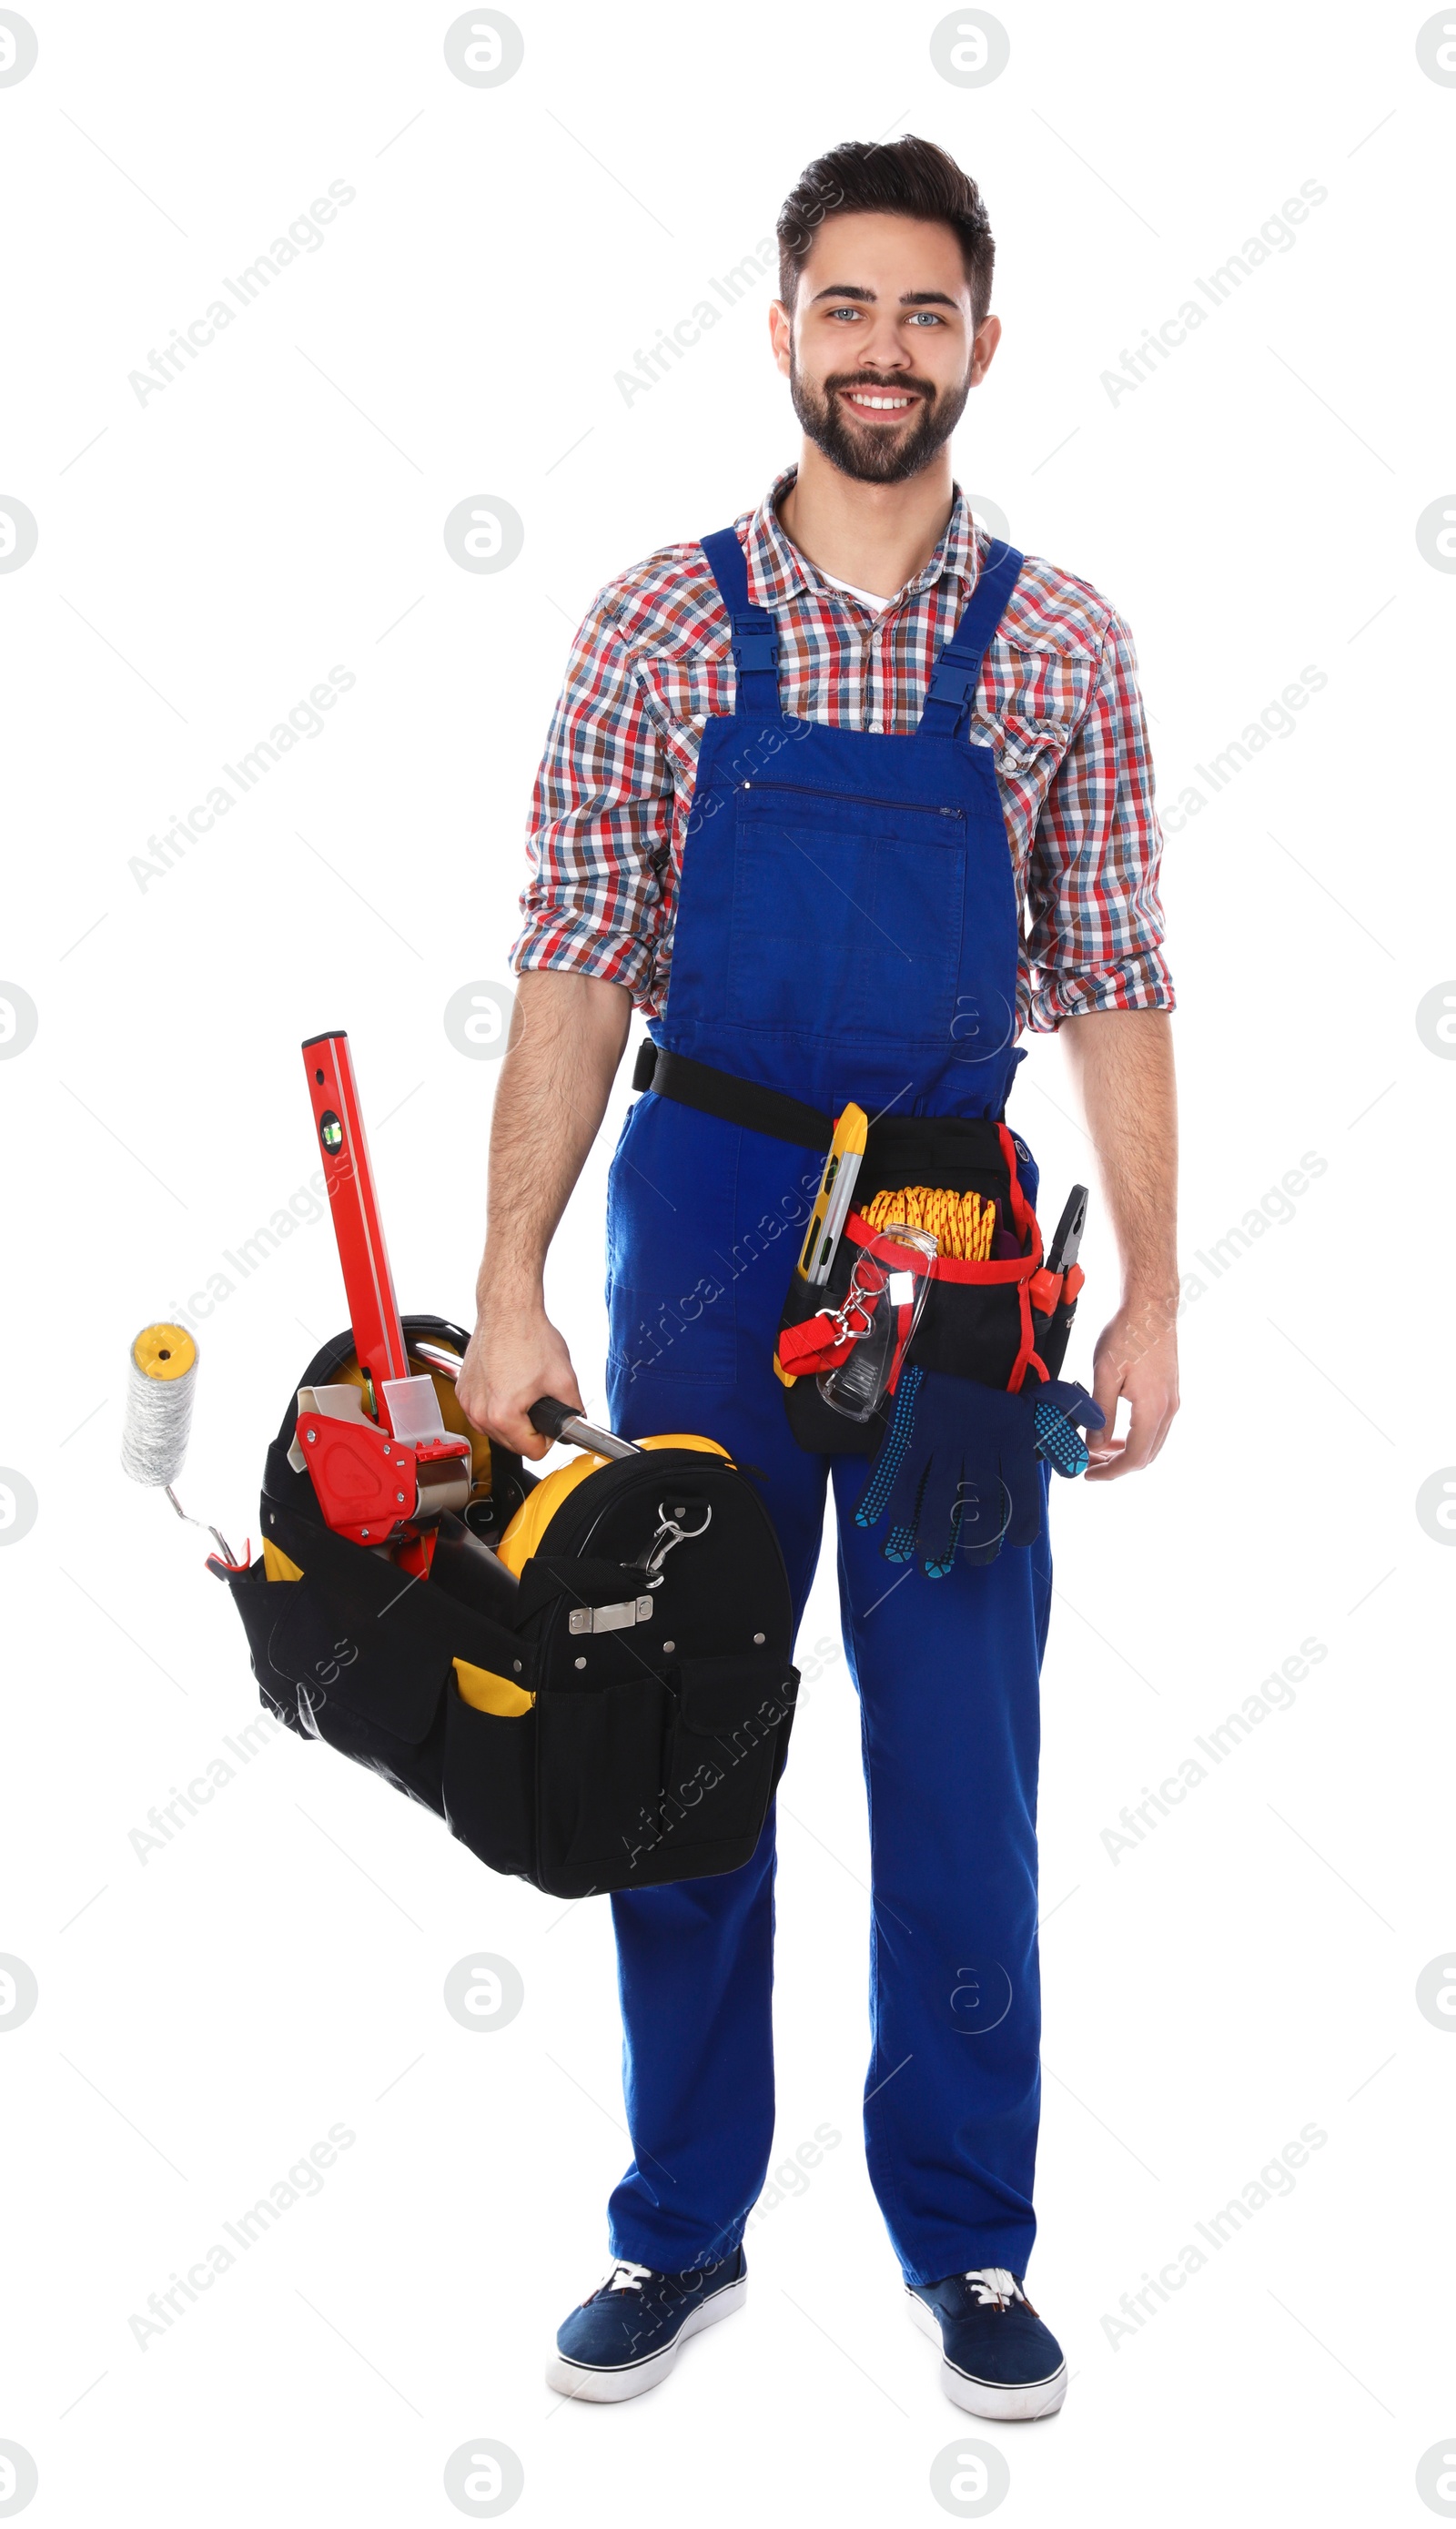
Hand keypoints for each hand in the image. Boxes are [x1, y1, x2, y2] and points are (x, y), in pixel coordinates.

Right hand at [454, 1293, 583, 1458]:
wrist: (507, 1310)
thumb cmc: (528, 1335)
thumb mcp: (564, 1378)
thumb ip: (574, 1410)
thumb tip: (576, 1424)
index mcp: (503, 1415)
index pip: (533, 1452)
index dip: (548, 1438)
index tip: (550, 1420)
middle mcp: (480, 1412)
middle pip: (513, 1444)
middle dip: (529, 1428)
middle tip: (539, 1400)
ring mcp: (468, 1402)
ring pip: (496, 1430)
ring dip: (512, 1419)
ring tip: (523, 1390)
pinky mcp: (463, 1390)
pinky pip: (482, 1412)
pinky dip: (495, 1405)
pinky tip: (507, 1384)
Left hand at [1085, 1294, 1178, 1481]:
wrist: (1151, 1307)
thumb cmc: (1127, 1335)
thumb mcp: (1105, 1375)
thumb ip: (1100, 1415)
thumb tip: (1093, 1446)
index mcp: (1153, 1410)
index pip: (1134, 1458)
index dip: (1110, 1472)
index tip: (1087, 1474)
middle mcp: (1168, 1410)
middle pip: (1145, 1456)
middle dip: (1116, 1466)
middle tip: (1088, 1463)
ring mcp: (1172, 1401)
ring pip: (1151, 1444)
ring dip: (1126, 1452)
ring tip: (1098, 1450)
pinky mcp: (1169, 1392)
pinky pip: (1155, 1428)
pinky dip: (1135, 1438)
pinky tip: (1114, 1431)